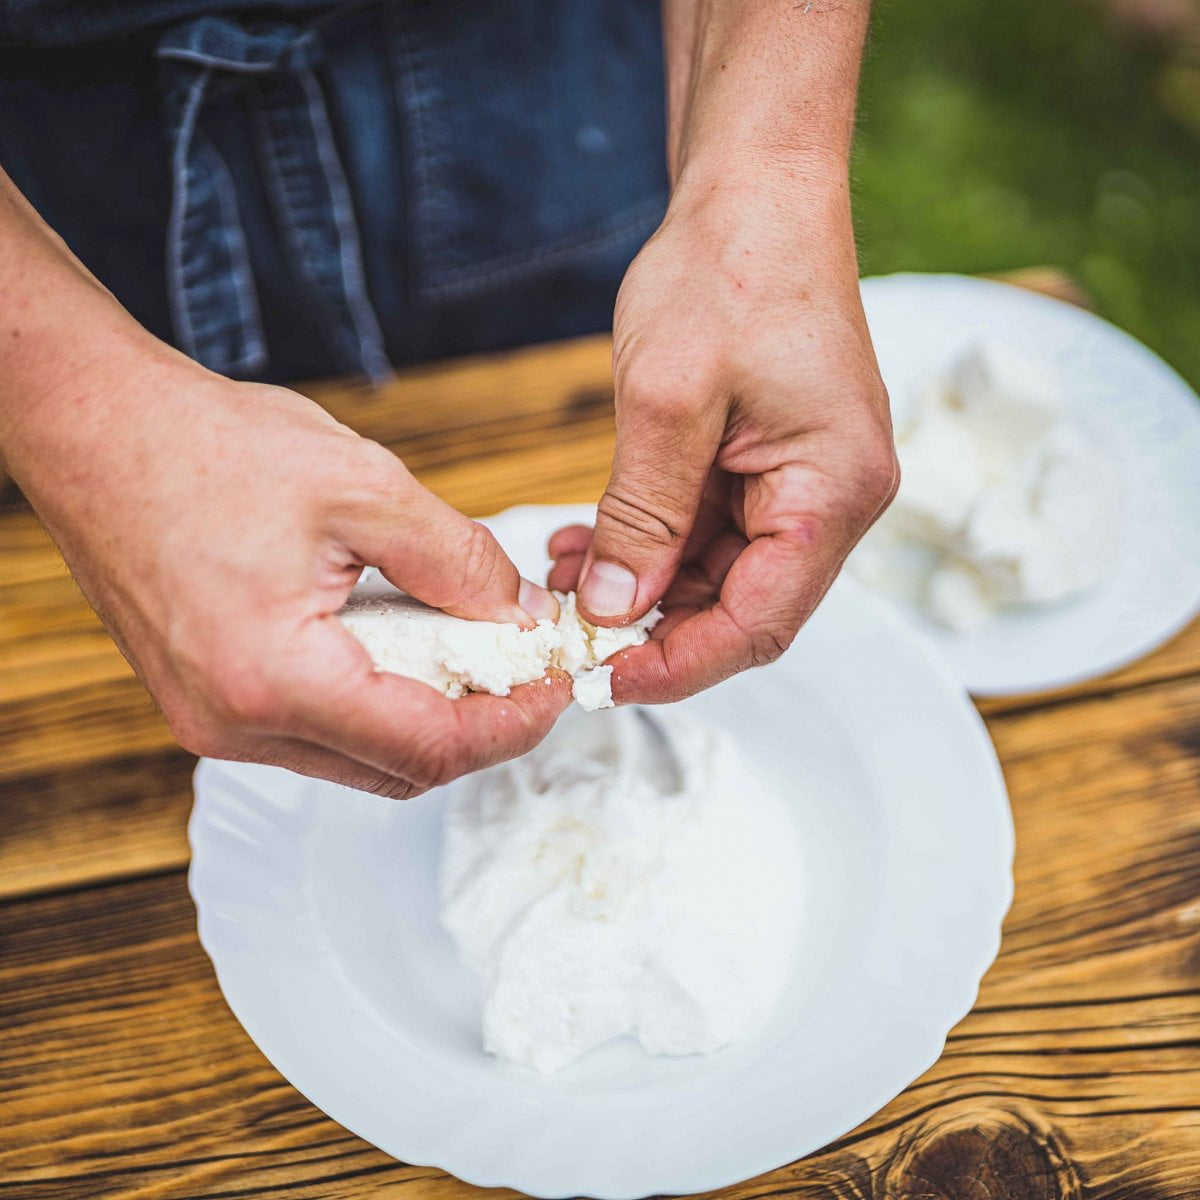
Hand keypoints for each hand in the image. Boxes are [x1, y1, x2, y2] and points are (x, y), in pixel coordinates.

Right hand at [7, 349, 568, 797]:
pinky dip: (378, 699)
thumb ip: (459, 560)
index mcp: (274, 680)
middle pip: (397, 768)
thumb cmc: (205, 446)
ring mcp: (214, 720)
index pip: (429, 747)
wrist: (94, 426)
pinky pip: (317, 727)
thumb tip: (519, 613)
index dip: (513, 724)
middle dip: (480, 727)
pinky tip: (409, 643)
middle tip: (529, 670)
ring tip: (477, 650)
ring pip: (359, 756)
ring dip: (429, 715)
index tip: (558, 686)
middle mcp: (236, 724)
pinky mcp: (209, 699)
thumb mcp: (364, 487)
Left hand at [549, 176, 897, 701]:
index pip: (759, 623)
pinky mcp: (771, 463)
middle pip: (742, 607)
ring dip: (642, 585)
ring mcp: (804, 481)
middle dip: (652, 625)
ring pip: (719, 574)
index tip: (604, 678)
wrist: (756, 189)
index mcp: (833, 491)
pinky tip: (591, 539)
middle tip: (569, 626)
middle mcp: (833, 498)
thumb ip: (642, 518)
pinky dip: (651, 541)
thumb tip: (615, 613)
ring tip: (565, 573)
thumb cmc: (729, 269)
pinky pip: (710, 530)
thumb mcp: (667, 401)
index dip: (679, 666)